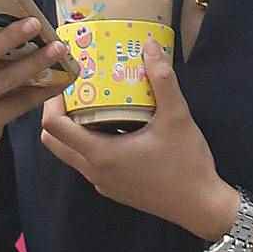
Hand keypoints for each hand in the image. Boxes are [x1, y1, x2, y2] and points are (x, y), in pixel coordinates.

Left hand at [37, 41, 233, 237]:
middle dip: (56, 114)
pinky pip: (88, 163)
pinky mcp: (113, 189)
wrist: (200, 207)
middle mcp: (94, 171)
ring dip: (73, 129)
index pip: (54, 127)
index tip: (66, 80)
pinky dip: (89, 143)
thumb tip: (149, 45)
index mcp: (100, 154)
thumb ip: (162, 80)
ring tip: (93, 102)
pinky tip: (113, 125)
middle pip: (54, 142)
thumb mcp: (177, 117)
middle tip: (74, 90)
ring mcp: (102, 183)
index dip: (52, 101)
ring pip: (70, 153)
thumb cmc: (186, 163)